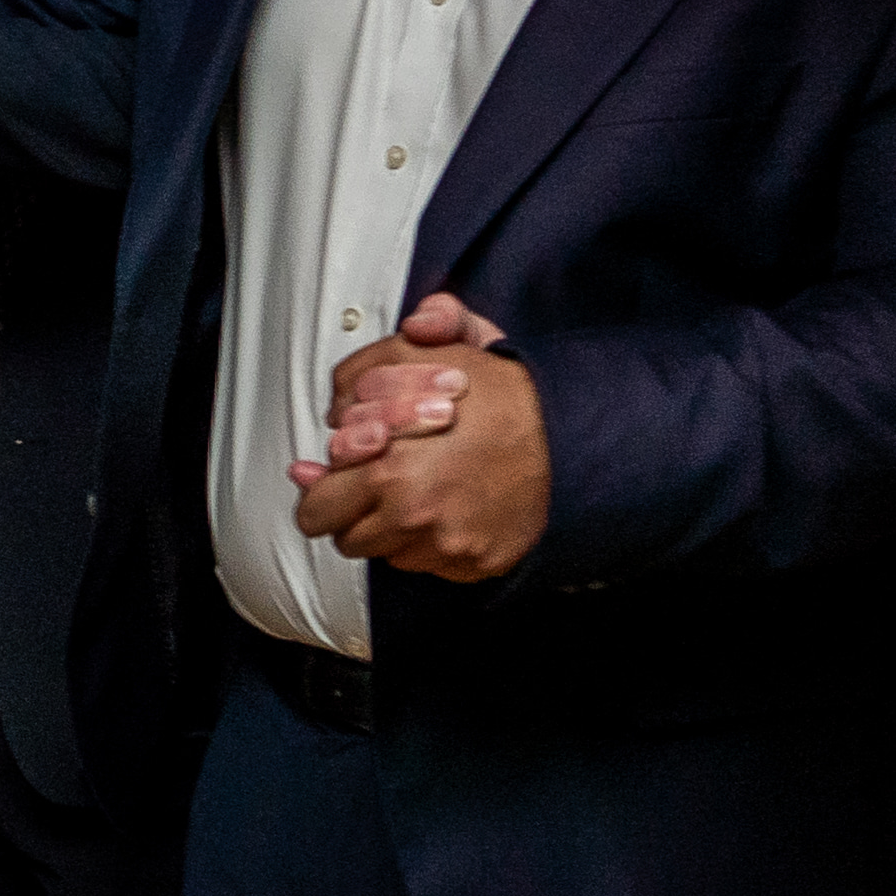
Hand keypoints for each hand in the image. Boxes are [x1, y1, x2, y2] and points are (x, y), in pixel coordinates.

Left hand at [289, 295, 549, 580]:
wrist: (579, 441)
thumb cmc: (514, 398)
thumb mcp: (460, 345)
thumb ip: (408, 338)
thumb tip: (403, 331)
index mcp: (387, 467)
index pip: (316, 507)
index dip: (327, 486)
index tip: (344, 472)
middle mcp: (411, 514)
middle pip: (344, 537)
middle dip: (351, 513)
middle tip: (372, 487)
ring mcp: (444, 545)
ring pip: (386, 552)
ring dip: (392, 527)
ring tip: (421, 489)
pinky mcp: (472, 563)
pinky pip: (429, 564)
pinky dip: (432, 543)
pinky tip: (452, 508)